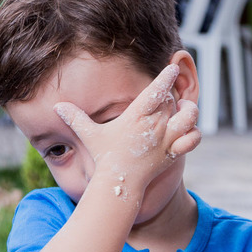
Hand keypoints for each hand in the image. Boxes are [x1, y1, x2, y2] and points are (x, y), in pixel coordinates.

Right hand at [54, 63, 200, 194]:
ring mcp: (166, 139)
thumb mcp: (89, 135)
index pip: (156, 90)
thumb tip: (57, 106)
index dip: (166, 77)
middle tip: (166, 96)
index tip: (173, 68)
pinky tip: (186, 131)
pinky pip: (193, 138)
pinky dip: (194, 133)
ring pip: (189, 116)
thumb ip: (75, 118)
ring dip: (189, 110)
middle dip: (173, 95)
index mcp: (136, 116)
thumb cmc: (105, 157)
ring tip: (183, 109)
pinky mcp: (173, 152)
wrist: (119, 183)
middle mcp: (154, 125)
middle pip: (173, 100)